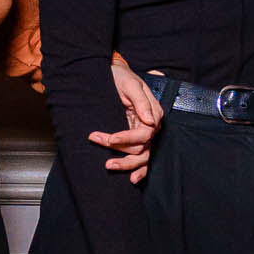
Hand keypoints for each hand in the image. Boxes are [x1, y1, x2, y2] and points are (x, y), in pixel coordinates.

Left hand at [90, 58, 162, 184]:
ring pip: (142, 157)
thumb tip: (149, 120)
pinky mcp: (136, 137)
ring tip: (108, 165)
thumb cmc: (122, 76)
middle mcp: (151, 125)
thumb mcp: (130, 84)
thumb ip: (141, 101)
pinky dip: (140, 170)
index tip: (109, 139)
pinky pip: (142, 157)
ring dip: (126, 164)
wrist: (115, 73)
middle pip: (142, 148)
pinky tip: (132, 179)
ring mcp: (145, 133)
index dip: (126, 139)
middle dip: (120, 151)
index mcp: (153, 112)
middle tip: (100, 148)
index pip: (144, 134)